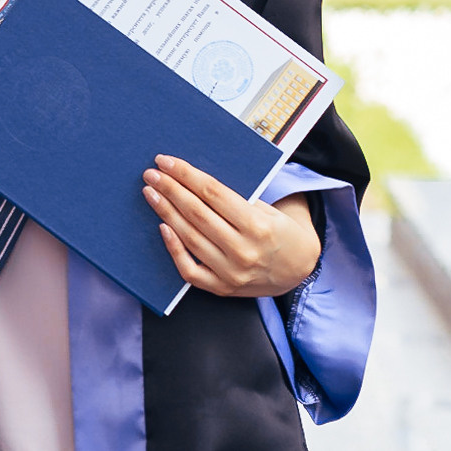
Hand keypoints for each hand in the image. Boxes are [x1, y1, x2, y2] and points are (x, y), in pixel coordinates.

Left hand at [143, 154, 320, 296]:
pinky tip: (162, 227)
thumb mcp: (269, 209)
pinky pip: (189, 270)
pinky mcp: (222, 288)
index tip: (166, 161)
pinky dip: (173, 248)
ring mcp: (231, 273)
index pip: (213, 193)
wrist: (298, 270)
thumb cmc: (280, 231)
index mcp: (259, 226)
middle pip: (197, 213)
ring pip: (190, 238)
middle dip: (170, 190)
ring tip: (151, 193)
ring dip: (165, 212)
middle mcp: (244, 251)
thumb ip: (236, 198)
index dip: (186, 174)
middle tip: (152, 174)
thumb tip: (193, 176)